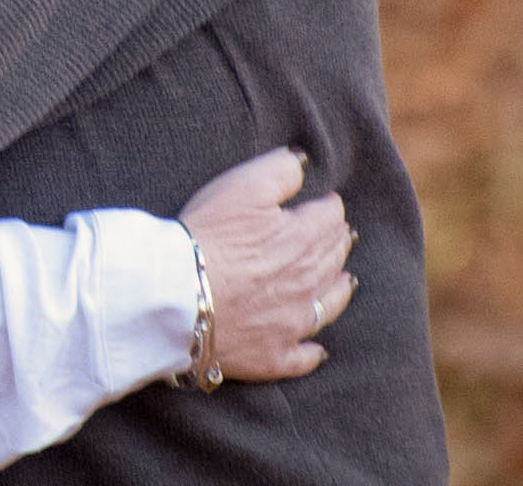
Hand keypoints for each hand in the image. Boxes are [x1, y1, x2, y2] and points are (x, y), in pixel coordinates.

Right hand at [177, 146, 354, 380]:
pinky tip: (317, 348)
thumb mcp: (243, 185)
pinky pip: (303, 357)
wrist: (177, 296)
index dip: (327, 205)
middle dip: (337, 243)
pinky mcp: (273, 355)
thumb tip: (304, 164)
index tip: (324, 202)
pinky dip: (313, 351)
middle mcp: (308, 284)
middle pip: (334, 258)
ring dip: (339, 291)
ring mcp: (293, 323)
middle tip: (336, 236)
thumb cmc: (207, 236)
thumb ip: (281, 170)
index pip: (330, 217)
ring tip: (344, 282)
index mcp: (304, 240)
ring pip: (329, 306)